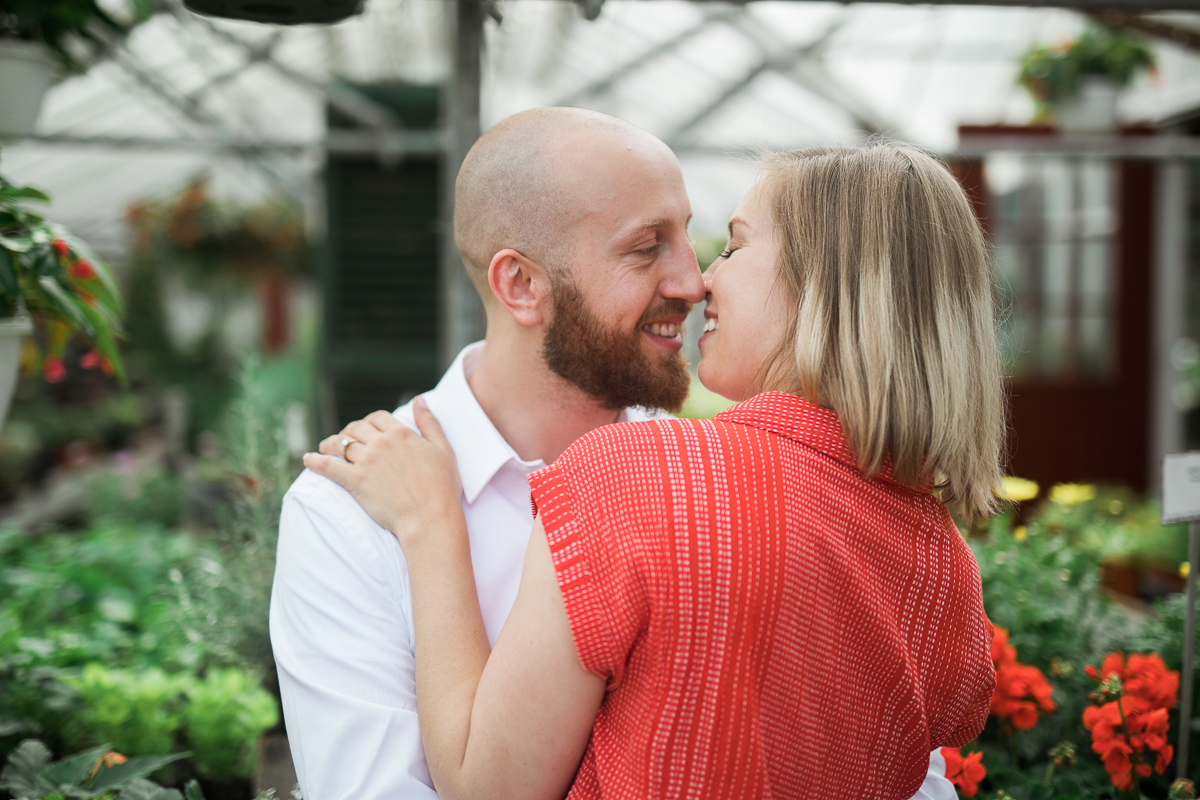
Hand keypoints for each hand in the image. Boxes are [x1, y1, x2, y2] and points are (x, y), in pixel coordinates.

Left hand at [303, 399, 463, 548]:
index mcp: (402, 434)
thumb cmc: (442, 488)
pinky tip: (307, 460)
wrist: (430, 518)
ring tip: (325, 447)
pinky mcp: (355, 481)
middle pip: (356, 428)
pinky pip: (328, 466)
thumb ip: (430, 423)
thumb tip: (420, 400)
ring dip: (330, 444)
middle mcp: (382, 443)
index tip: (365, 427)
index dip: (369, 421)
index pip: (378, 417)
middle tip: (344, 439)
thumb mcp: (444, 450)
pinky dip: (315, 461)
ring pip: (341, 444)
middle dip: (349, 431)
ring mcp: (367, 461)